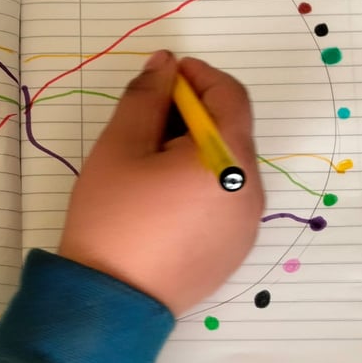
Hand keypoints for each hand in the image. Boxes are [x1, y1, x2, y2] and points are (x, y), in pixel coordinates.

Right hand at [58, 50, 264, 315]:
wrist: (109, 299)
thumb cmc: (112, 216)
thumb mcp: (120, 146)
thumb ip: (146, 96)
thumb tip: (165, 63)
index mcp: (228, 160)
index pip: (230, 96)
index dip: (199, 75)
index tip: (166, 74)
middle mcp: (252, 190)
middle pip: (231, 130)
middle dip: (193, 113)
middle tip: (148, 119)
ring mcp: (247, 224)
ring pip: (228, 165)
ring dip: (196, 147)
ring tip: (150, 161)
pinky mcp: (235, 248)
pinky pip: (226, 197)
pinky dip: (202, 180)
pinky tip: (163, 195)